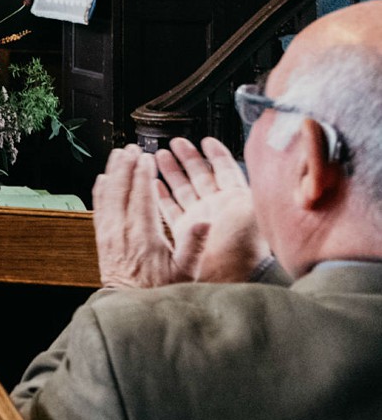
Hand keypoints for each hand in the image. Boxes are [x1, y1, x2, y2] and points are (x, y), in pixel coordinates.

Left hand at [93, 144, 202, 289]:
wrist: (131, 307)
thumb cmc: (161, 291)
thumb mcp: (185, 272)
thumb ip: (195, 245)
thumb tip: (206, 220)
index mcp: (144, 235)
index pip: (141, 196)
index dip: (143, 174)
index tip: (146, 157)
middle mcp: (122, 231)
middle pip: (120, 189)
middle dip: (126, 166)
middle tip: (131, 148)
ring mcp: (108, 234)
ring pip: (107, 195)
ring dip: (112, 173)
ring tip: (117, 155)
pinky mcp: (102, 239)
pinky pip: (98, 208)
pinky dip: (100, 190)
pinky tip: (102, 179)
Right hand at [154, 136, 269, 281]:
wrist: (231, 279)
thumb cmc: (247, 249)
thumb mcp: (253, 210)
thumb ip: (253, 185)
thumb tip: (267, 163)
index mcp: (235, 201)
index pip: (225, 170)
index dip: (216, 154)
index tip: (206, 140)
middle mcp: (217, 209)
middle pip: (200, 175)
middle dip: (188, 157)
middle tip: (175, 142)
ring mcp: (200, 220)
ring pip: (183, 189)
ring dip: (172, 171)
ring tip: (158, 155)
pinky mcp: (185, 233)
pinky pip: (171, 210)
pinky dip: (161, 196)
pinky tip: (153, 184)